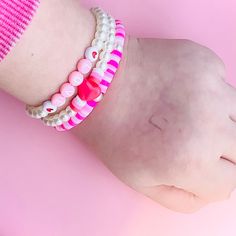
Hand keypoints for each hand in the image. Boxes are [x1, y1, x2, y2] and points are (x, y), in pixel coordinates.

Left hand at [75, 38, 235, 212]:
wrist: (97, 84)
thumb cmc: (112, 133)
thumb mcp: (140, 181)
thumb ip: (183, 197)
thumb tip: (210, 191)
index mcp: (190, 162)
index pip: (229, 184)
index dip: (211, 178)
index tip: (197, 167)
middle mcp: (209, 125)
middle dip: (221, 152)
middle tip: (195, 141)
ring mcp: (210, 87)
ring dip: (219, 122)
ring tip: (187, 116)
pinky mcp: (205, 61)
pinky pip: (222, 85)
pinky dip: (208, 94)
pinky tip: (179, 92)